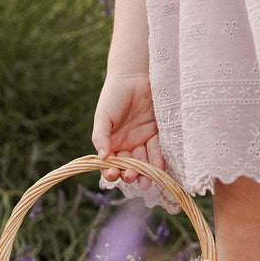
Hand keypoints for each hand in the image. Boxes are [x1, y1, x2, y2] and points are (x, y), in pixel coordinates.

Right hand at [92, 69, 164, 192]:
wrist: (133, 77)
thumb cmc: (113, 96)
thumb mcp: (103, 116)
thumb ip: (101, 136)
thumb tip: (102, 158)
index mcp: (111, 143)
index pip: (110, 164)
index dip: (111, 172)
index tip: (113, 175)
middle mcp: (126, 145)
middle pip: (128, 166)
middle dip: (129, 174)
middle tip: (132, 177)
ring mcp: (142, 140)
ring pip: (143, 162)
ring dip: (145, 173)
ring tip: (145, 183)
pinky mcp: (156, 133)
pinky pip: (157, 150)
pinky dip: (158, 161)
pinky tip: (158, 169)